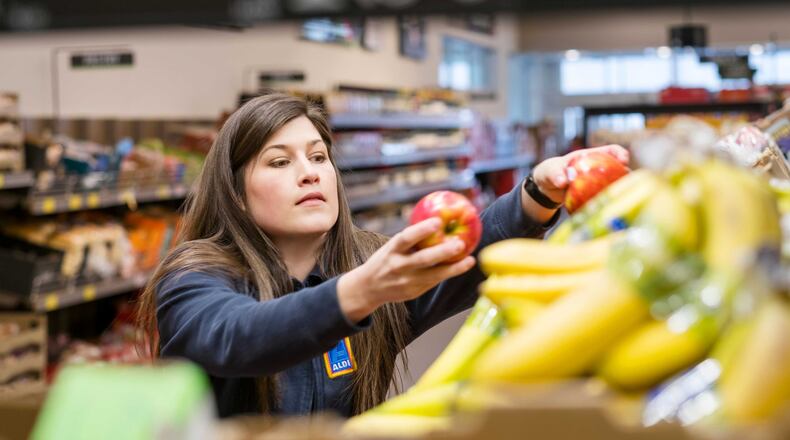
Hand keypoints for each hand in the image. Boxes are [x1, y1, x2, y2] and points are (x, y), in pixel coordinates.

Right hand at [337, 218, 475, 322]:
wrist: (368, 288)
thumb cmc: (385, 260)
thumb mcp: (391, 247)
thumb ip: (410, 239)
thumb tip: (437, 220)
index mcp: (391, 250)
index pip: (406, 238)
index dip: (422, 230)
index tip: (438, 221)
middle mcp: (399, 266)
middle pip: (423, 259)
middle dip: (443, 251)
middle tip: (460, 243)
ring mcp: (407, 281)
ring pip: (434, 275)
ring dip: (454, 268)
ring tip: (469, 260)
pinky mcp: (414, 292)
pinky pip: (434, 281)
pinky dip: (449, 273)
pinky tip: (463, 266)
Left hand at [532, 145, 629, 203]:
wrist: (546, 187)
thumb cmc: (550, 172)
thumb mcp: (550, 171)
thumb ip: (556, 174)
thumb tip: (563, 181)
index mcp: (591, 156)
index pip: (612, 151)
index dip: (621, 154)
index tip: (624, 161)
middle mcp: (599, 169)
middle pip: (619, 170)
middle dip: (626, 177)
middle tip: (625, 186)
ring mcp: (599, 183)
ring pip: (615, 186)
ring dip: (619, 192)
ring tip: (619, 200)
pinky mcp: (595, 196)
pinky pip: (604, 200)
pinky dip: (607, 204)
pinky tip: (607, 211)